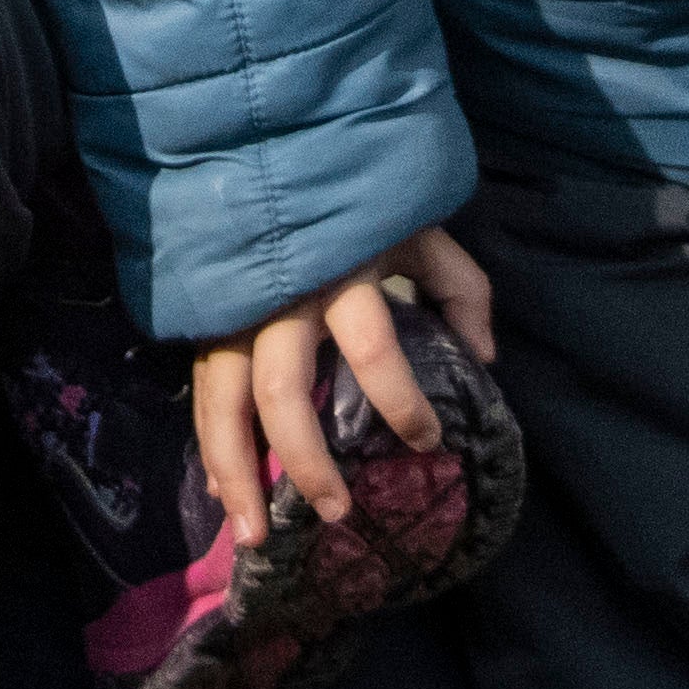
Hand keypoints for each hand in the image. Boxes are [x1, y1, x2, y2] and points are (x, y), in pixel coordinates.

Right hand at [190, 228, 496, 546]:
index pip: (373, 347)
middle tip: (337, 514)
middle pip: (281, 390)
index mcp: (343, 269)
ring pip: (225, 403)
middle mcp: (281, 297)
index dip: (402, 401)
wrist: (275, 150)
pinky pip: (203, 395)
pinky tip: (222, 494)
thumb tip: (485, 360)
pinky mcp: (207, 323)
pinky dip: (211, 449)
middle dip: (306, 460)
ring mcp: (235, 311)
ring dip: (236, 474)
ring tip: (255, 538)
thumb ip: (458, 288)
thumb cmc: (358, 201)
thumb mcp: (420, 230)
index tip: (429, 441)